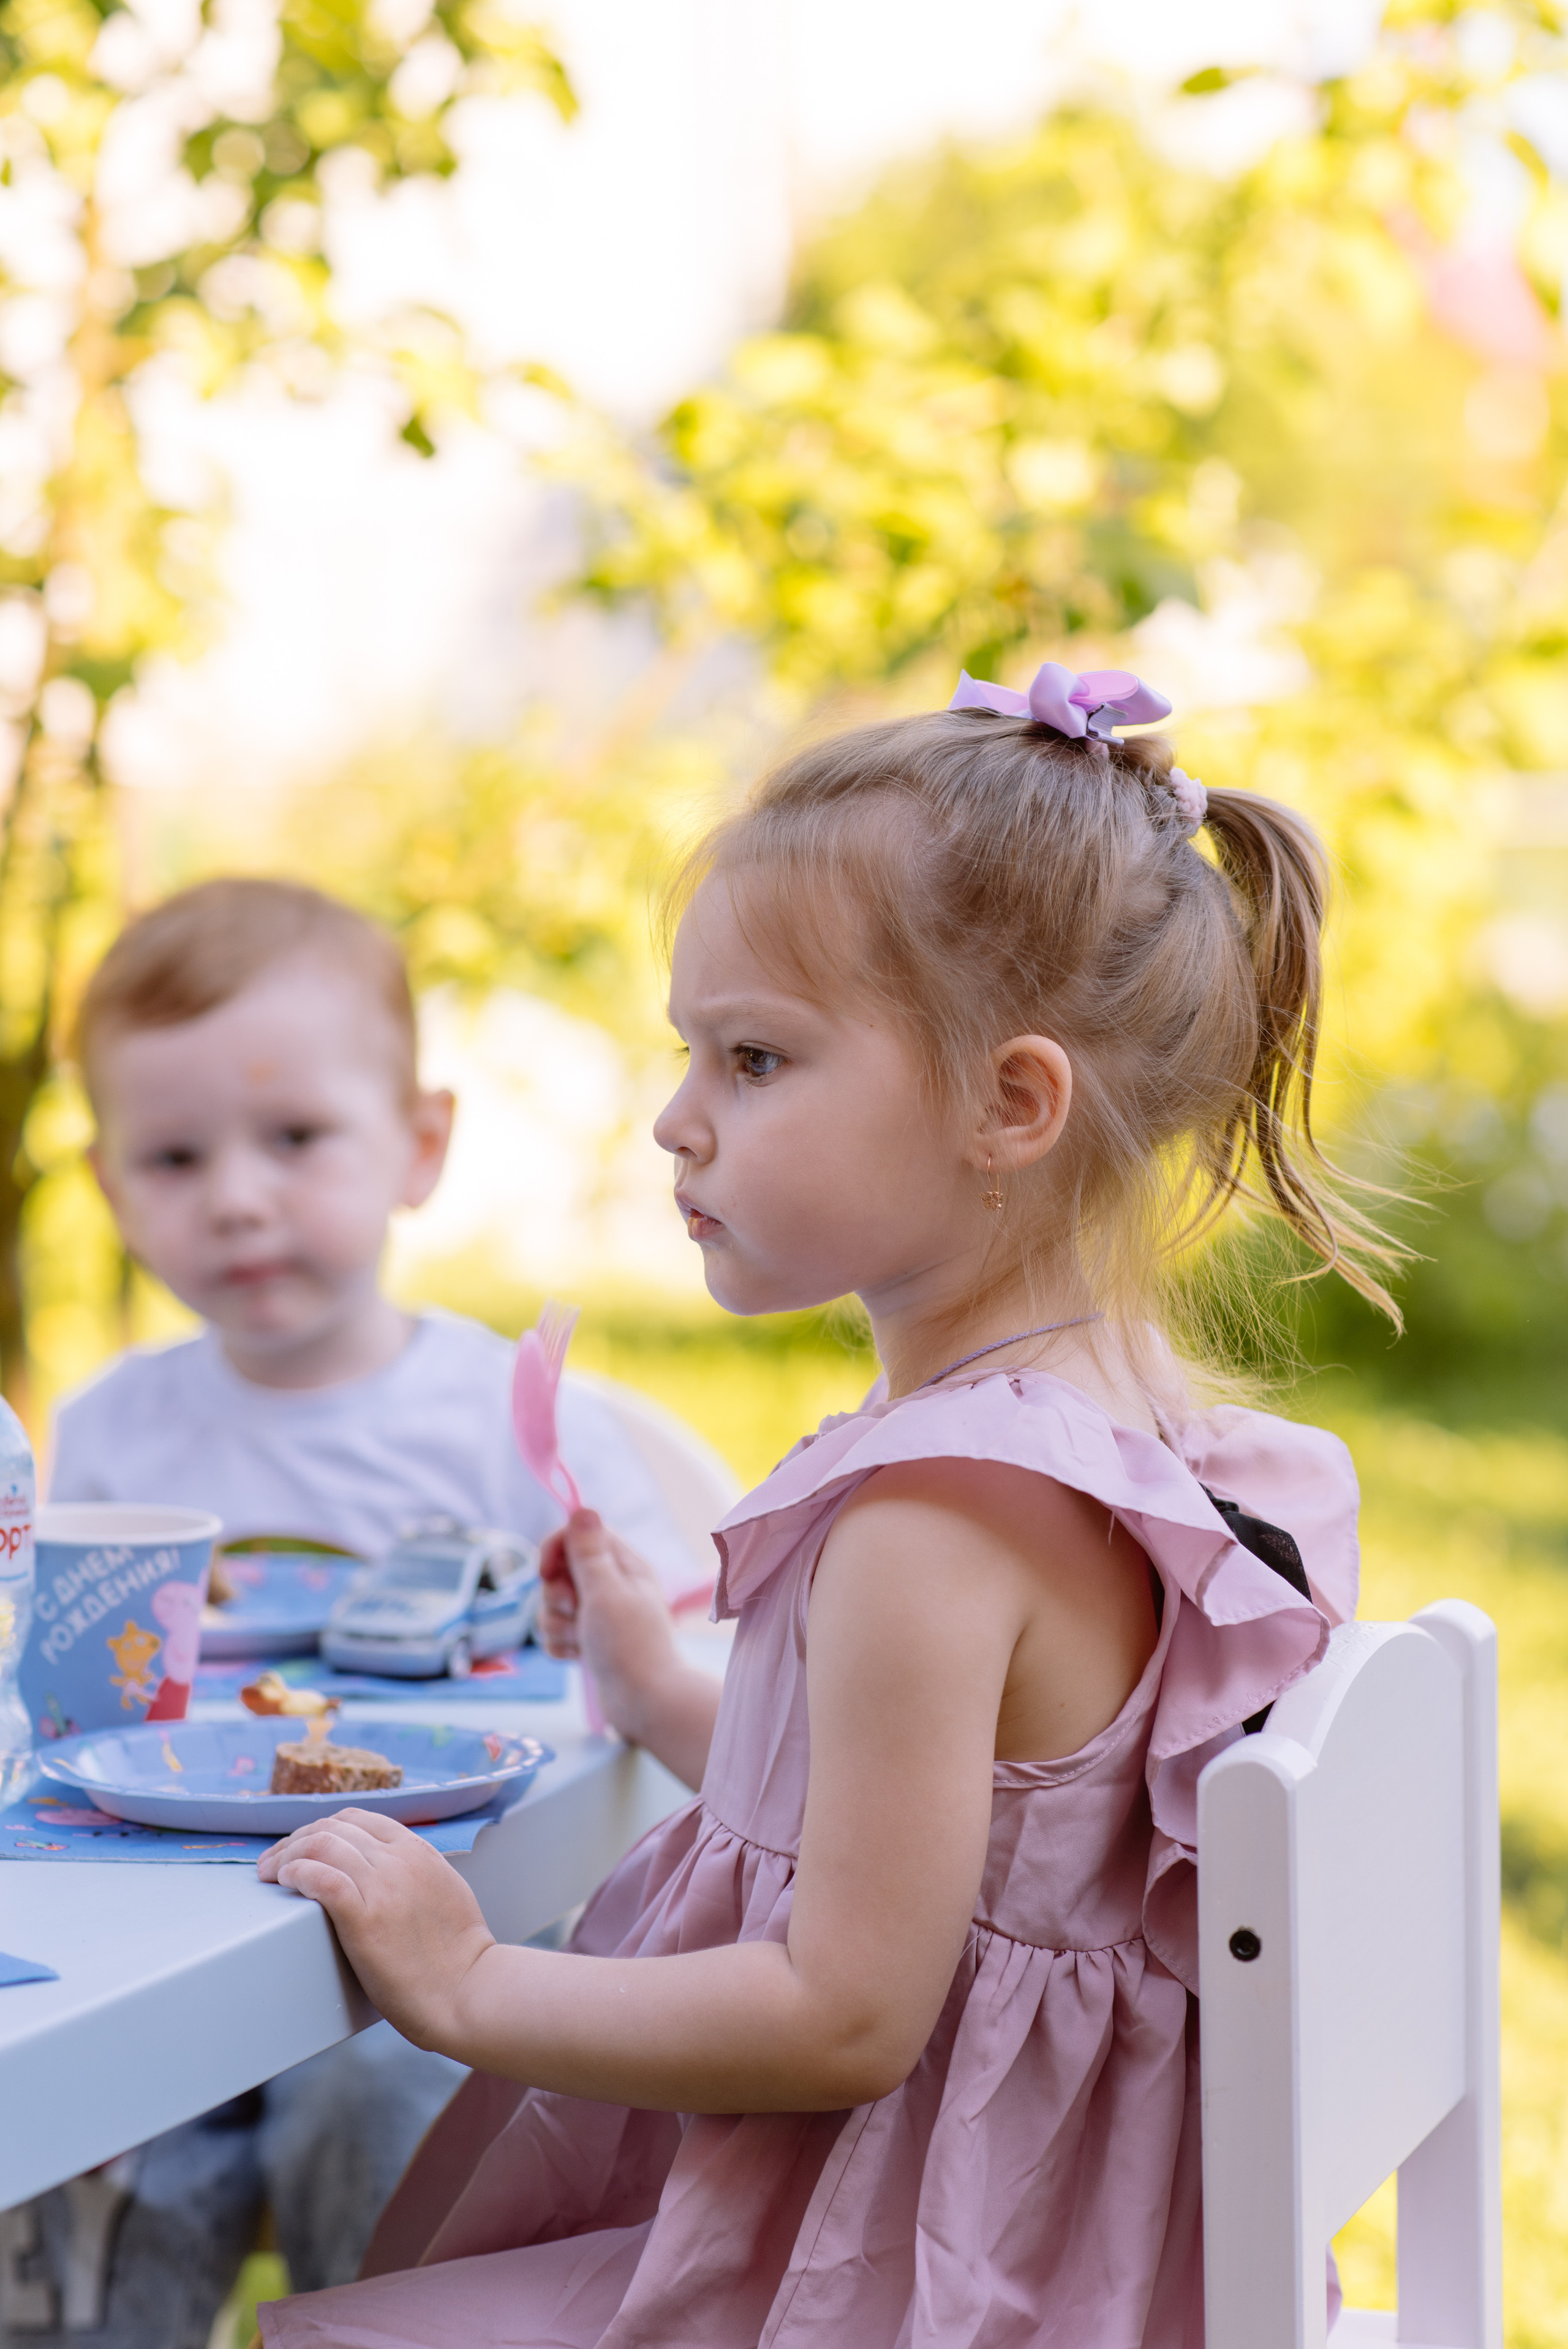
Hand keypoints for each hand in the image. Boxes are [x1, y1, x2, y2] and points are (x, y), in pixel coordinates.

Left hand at [257, 1808, 493, 2051]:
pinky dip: (296, 1873)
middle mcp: (399, 1860)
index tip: (301, 1846)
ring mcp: (383, 1886)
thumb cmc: (458, 1956)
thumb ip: (416, 1871)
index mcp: (418, 1851)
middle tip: (275, 1862)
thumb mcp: (445, 1890)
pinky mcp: (365, 1918)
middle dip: (295, 1840)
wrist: (468, 1992)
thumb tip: (386, 1870)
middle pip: (332, 1828)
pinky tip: (285, 1881)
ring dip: (287, 1854)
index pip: (358, 1818)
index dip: (321, 1828)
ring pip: (322, 1845)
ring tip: (270, 1872)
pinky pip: (321, 1878)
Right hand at [538, 1509, 684, 1738]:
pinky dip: (561, 1645)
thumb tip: (583, 1507)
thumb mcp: (606, 1592)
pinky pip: (557, 1632)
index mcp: (623, 1565)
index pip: (578, 1535)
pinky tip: (577, 1657)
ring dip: (556, 1624)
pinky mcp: (590, 1641)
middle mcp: (612, 1586)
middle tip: (576, 1613)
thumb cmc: (629, 1645)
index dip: (555, 1549)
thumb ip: (589, 1552)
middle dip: (555, 1595)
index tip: (546, 1571)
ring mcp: (599, 1615)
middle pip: (560, 1571)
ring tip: (580, 1642)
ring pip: (553, 1605)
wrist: (644, 1703)